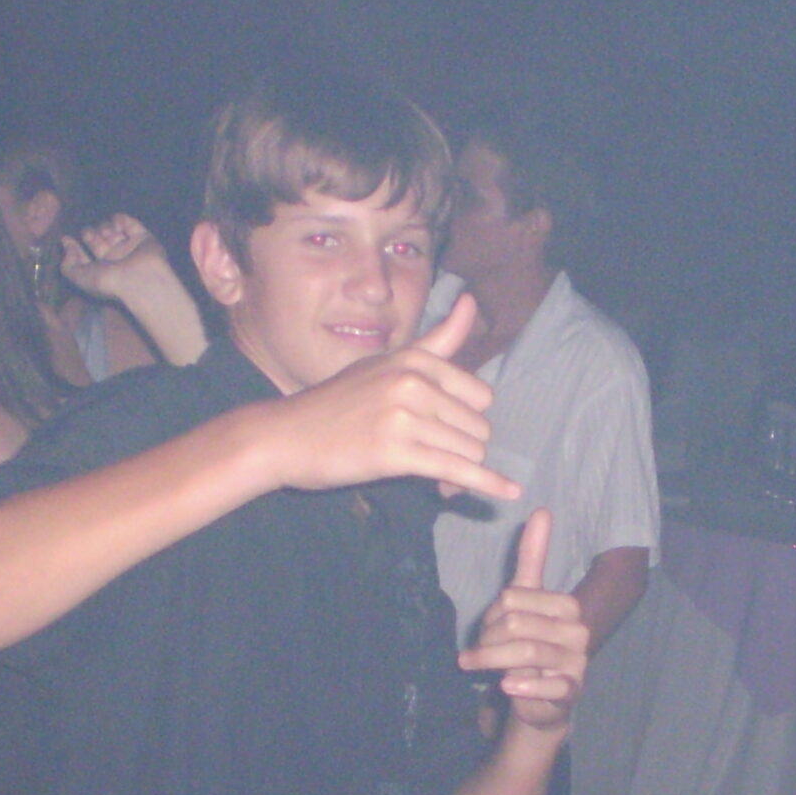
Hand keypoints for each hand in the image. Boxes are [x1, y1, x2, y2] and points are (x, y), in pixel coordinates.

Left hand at [59, 215, 166, 298]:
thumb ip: (68, 264)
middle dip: (90, 234)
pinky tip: (116, 226)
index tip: (65, 237)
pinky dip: (120, 220)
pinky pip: (129, 223)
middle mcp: (114, 258)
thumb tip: (67, 245)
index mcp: (100, 270)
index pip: (84, 255)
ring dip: (104, 228)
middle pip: (96, 239)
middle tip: (90, 235)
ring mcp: (128, 247)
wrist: (141, 280)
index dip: (73, 247)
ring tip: (107, 234)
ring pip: (110, 229)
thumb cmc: (109, 282)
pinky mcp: (143, 237)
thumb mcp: (79, 278)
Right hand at [255, 296, 517, 498]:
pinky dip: (487, 484)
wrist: (285, 436)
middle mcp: (412, 382)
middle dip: (465, 449)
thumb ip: (437, 340)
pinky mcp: (396, 453)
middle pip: (478, 426)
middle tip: (439, 463)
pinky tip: (510, 493)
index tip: (450, 435)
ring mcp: (404, 417)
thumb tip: (472, 301)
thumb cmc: (337, 402)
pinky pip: (456, 470)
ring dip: (463, 471)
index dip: (469, 421)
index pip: (479, 395)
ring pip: (469, 450)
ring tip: (439, 482)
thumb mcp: (386, 362)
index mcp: (415, 359)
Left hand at [461, 510, 588, 731]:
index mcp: (567, 605)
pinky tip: (507, 686)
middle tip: (480, 653)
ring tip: (479, 667)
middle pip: (516, 623)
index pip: (513, 598)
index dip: (490, 616)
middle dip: (488, 640)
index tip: (487, 630)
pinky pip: (547, 685)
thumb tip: (541, 509)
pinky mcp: (571, 690)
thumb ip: (533, 557)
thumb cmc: (528, 646)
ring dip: (492, 661)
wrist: (539, 699)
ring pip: (525, 651)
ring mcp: (578, 662)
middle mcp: (578, 631)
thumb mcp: (525, 601)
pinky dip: (522, 685)